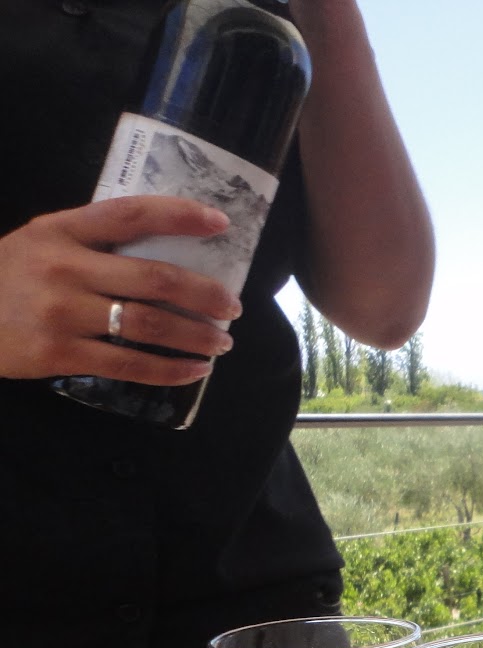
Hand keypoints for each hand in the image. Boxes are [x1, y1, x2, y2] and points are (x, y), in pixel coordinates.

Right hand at [0, 196, 242, 385]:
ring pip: (150, 325)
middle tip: (233, 307)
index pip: (131, 214)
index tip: (221, 222)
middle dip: (207, 294)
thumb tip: (166, 246)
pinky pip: (129, 365)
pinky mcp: (59, 352)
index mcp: (62, 230)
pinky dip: (171, 370)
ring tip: (222, 342)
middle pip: (156, 277)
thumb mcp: (41, 241)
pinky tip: (195, 371)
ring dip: (198, 336)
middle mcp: (64, 267)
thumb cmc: (8, 276)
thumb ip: (91, 239)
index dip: (180, 216)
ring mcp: (62, 312)